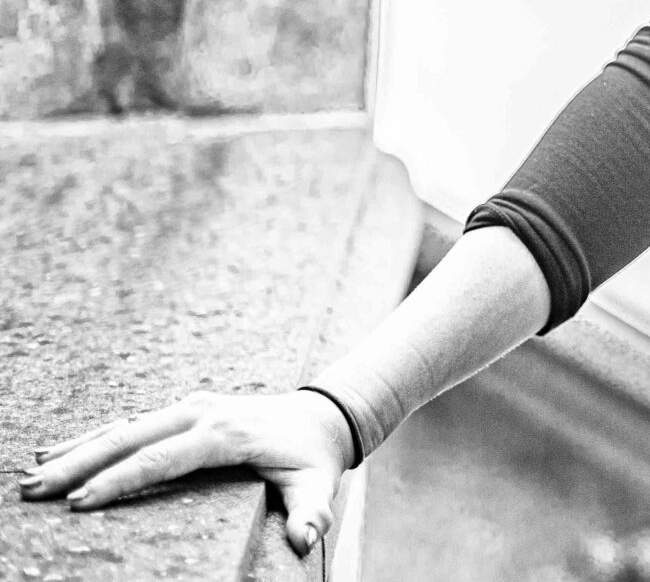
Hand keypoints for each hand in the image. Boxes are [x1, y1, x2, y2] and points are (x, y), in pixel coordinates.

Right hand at [17, 390, 356, 557]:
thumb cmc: (313, 457)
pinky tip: (57, 453)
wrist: (321, 414)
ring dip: (77, 449)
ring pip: (123, 426)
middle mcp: (201, 413)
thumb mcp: (319, 484)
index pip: (163, 458)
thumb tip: (305, 537)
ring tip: (34, 474)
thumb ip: (312, 511)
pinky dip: (92, 437)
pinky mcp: (180, 410)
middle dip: (81, 464)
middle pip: (131, 437)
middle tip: (37, 490)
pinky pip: (129, 423)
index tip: (84, 501)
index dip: (122, 479)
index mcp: (226, 433)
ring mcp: (189, 407)